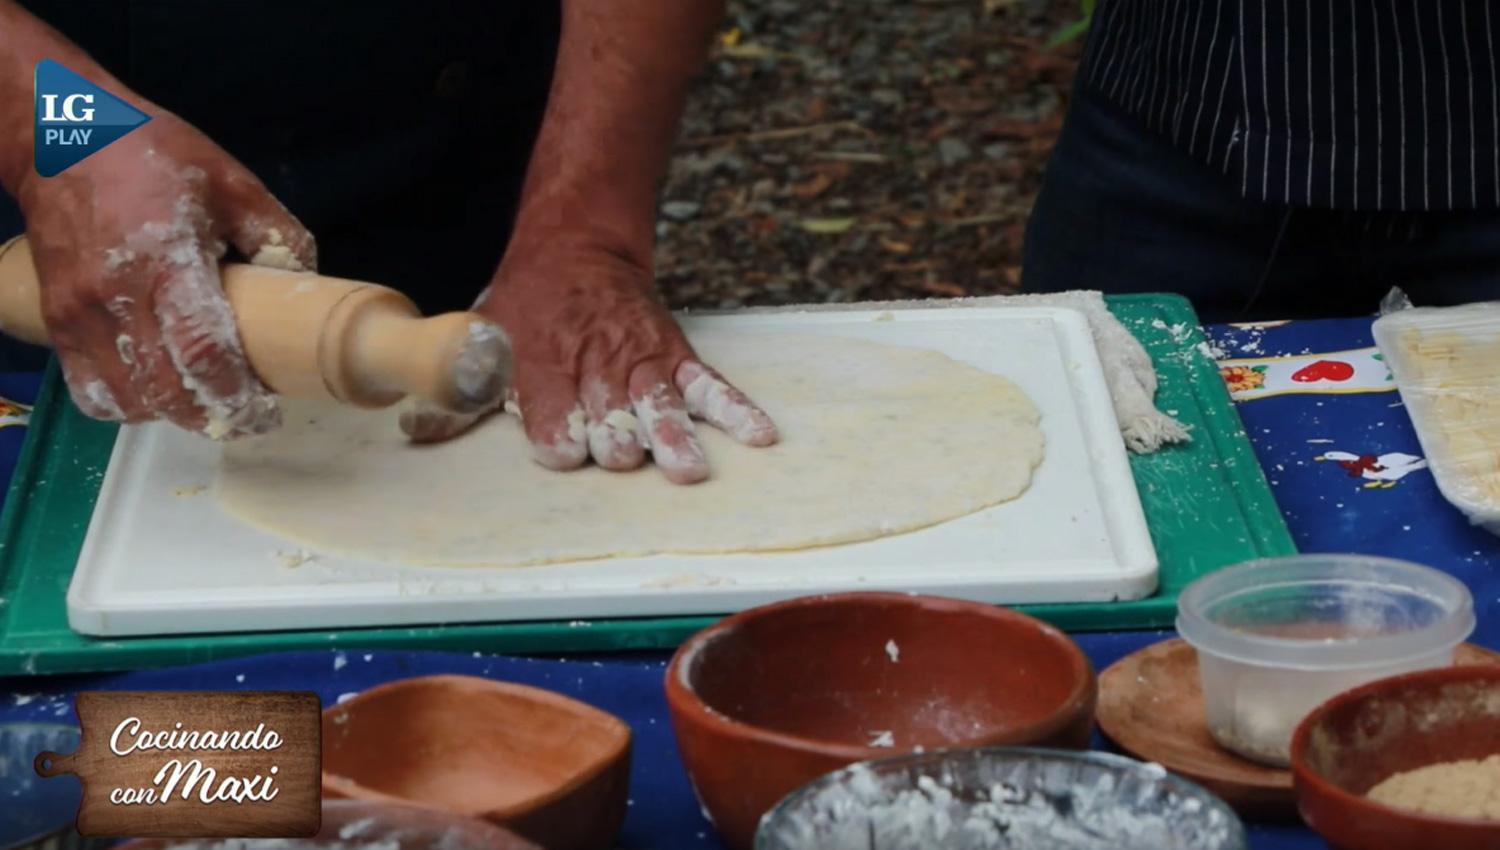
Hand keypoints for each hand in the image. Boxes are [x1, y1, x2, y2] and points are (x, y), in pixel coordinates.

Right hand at [15, 111, 314, 437]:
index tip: (266, 411)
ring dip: (170, 414)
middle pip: (166, 391)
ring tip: (203, 399)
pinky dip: (126, 403)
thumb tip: (308, 287)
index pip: (204, 352)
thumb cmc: (151, 155)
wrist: (60, 136)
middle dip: (213, 417)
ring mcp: (80, 313)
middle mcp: (117, 295)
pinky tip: (156, 389)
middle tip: (247, 416)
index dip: (238, 395)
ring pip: (126, 400)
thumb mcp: (233, 182)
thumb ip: (278, 235)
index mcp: (167, 260)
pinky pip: (89, 390)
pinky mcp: (56, 320)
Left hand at [401, 242, 776, 483]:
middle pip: (609, 409)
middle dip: (615, 436)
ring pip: (658, 402)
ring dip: (671, 435)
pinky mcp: (673, 357)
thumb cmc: (525, 307)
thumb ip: (459, 396)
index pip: (553, 407)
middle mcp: (594, 366)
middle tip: (621, 455)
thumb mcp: (483, 341)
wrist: (575, 248)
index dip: (559, 431)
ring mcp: (639, 362)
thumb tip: (417, 430)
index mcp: (544, 365)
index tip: (565, 452)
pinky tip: (758, 435)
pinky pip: (708, 386)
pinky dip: (734, 409)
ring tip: (687, 469)